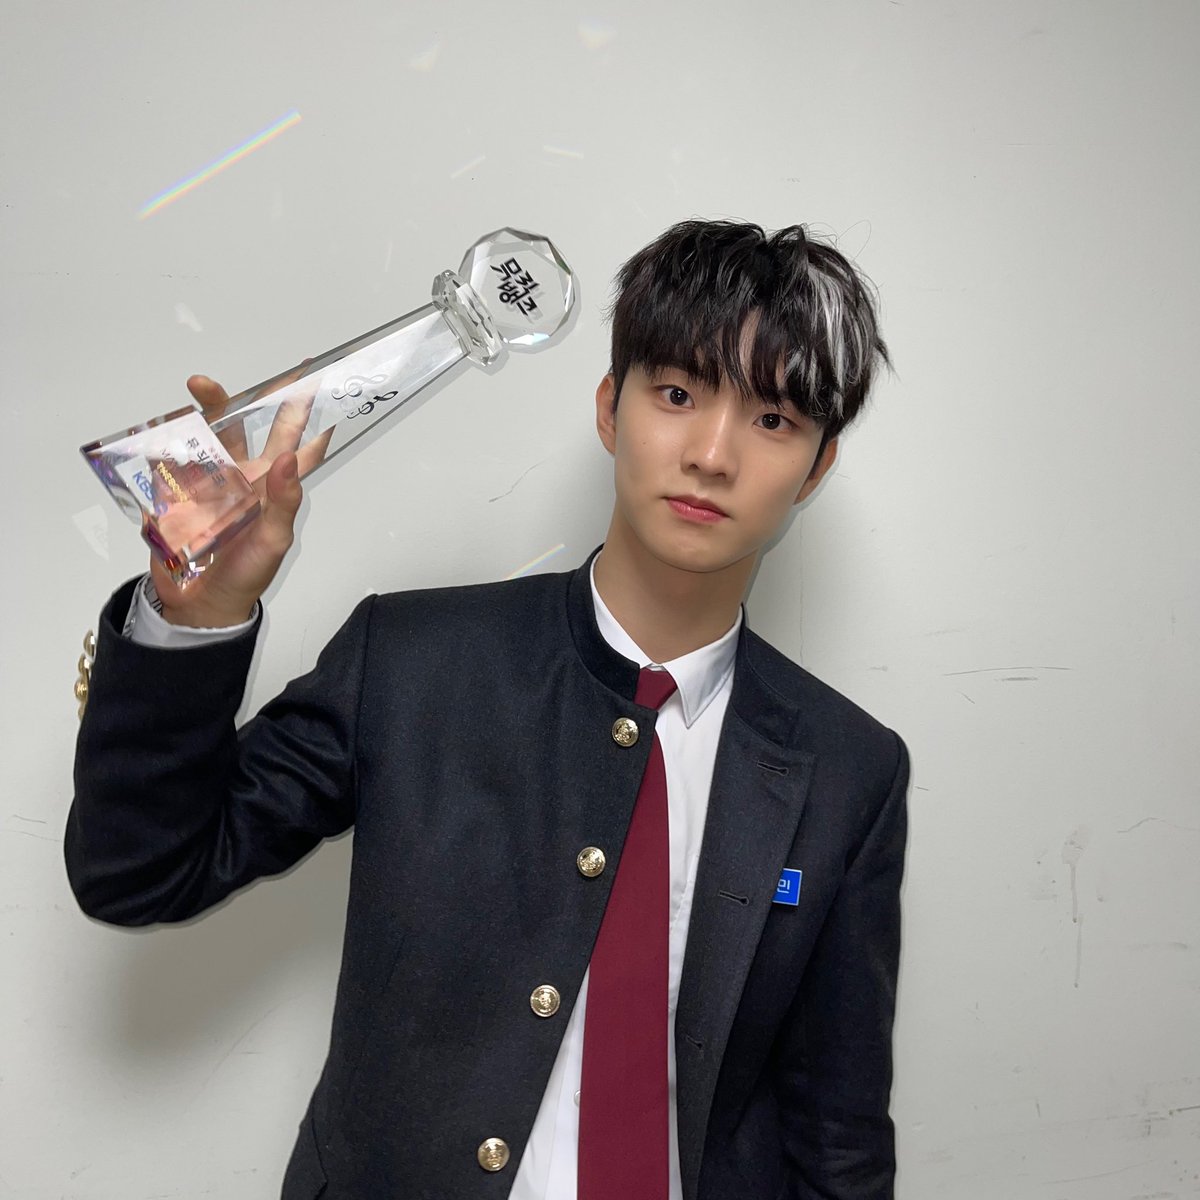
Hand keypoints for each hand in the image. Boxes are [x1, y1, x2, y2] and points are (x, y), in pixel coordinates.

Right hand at [154, 365, 332, 626]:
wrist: (201, 604)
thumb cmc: (247, 574)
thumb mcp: (274, 540)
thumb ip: (283, 501)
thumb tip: (289, 459)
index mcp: (273, 486)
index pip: (298, 446)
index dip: (308, 417)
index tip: (315, 380)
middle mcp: (243, 477)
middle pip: (247, 428)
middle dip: (243, 400)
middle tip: (227, 377)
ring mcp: (209, 482)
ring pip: (207, 436)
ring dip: (201, 413)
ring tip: (197, 388)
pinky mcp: (176, 493)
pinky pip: (169, 461)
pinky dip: (165, 444)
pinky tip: (164, 430)